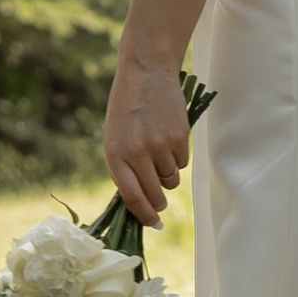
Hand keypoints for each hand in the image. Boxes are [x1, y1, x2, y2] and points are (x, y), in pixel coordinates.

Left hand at [104, 52, 191, 228]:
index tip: (153, 224)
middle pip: (155, 194)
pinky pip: (182, 163)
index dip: (144, 215)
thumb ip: (124, 167)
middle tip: (161, 202)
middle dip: (159, 202)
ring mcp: (159, 145)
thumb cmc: (127, 108)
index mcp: (115, 154)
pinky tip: (168, 136)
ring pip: (171, 179)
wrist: (146, 72)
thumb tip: (138, 200)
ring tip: (159, 150)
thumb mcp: (114, 137)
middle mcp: (137, 152)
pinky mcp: (179, 137)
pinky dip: (177, 157)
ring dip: (168, 174)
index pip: (132, 196)